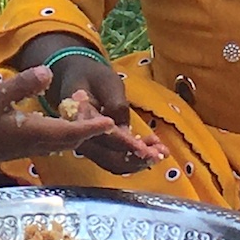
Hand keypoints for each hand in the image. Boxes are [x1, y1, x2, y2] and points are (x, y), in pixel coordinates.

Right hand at [0, 66, 114, 165]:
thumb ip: (23, 84)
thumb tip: (48, 72)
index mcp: (33, 133)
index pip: (70, 131)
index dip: (91, 127)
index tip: (110, 123)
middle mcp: (34, 145)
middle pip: (71, 141)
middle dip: (90, 134)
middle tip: (110, 125)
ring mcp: (26, 149)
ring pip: (61, 144)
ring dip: (78, 136)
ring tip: (92, 124)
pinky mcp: (19, 149)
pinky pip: (50, 144)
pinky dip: (64, 136)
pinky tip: (63, 127)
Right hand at [48, 59, 164, 174]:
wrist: (79, 77)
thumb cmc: (93, 77)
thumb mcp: (106, 82)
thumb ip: (115, 103)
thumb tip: (124, 128)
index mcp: (78, 119)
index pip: (104, 137)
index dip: (126, 145)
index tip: (145, 149)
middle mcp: (80, 138)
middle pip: (109, 157)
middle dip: (137, 158)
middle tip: (160, 154)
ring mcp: (88, 145)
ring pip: (113, 163)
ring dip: (138, 162)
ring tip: (160, 152)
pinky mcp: (97, 147)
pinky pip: (114, 159)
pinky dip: (133, 160)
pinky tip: (151, 151)